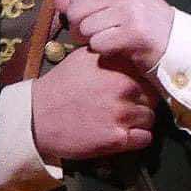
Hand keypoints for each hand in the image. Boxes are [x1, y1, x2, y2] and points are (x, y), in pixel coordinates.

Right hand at [29, 46, 156, 160]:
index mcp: (118, 64)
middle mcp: (124, 86)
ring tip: (121, 122)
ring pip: (150, 118)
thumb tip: (131, 52)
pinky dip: (138, 138)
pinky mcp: (117, 138)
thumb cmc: (60, 86)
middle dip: (142, 102)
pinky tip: (123, 135)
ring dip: (139, 121)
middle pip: (153, 97)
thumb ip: (111, 54)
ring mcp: (122, 113)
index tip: (135, 89)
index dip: (143, 82)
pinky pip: (145, 138)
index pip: (149, 73)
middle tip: (126, 108)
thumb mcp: (84, 57)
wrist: (37, 117)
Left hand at [54, 0, 175, 69]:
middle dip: (82, 29)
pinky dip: (104, 52)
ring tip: (112, 42)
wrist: (177, 45)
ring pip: (87, 29)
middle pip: (77, 11)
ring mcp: (132, 10)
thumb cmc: (145, 26)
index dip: (78, 15)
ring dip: (95, 41)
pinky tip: (119, 50)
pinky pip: (98, 44)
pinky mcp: (134, 32)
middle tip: (99, 37)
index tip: (94, 24)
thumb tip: (58, 0)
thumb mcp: (118, 6)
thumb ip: (87, 1)